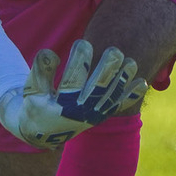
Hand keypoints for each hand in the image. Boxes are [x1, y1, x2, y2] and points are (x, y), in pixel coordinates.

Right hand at [0, 40, 145, 149]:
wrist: (43, 133)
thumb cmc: (36, 104)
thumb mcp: (32, 90)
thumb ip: (40, 71)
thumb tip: (49, 53)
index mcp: (62, 105)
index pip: (72, 80)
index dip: (78, 61)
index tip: (84, 42)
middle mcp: (81, 111)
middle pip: (98, 88)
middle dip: (107, 69)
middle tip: (114, 50)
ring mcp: (94, 114)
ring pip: (112, 95)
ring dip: (123, 79)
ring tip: (131, 62)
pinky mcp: (102, 115)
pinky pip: (119, 105)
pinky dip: (131, 95)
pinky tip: (143, 82)